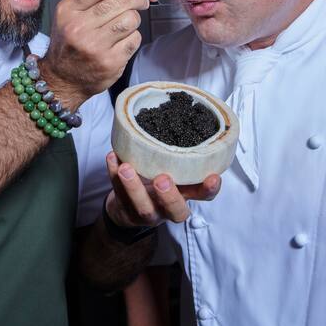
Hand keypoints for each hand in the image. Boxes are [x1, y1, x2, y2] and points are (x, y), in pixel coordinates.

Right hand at [42, 0, 149, 103]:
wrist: (63, 79)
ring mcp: (94, 47)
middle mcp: (79, 27)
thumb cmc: (70, 41)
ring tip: (127, 21)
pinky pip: (134, 39)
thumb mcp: (74, 10)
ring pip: (130, 19)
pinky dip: (133, 37)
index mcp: (68, 9)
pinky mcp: (110, 62)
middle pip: (120, 0)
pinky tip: (122, 39)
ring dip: (134, 17)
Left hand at [104, 152, 220, 226]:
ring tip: (126, 168)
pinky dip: (113, 175)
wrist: (128, 208)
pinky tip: (113, 159)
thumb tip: (181, 113)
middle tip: (162, 179)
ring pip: (143, 207)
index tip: (213, 177)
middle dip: (169, 196)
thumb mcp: (172, 170)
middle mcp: (168, 208)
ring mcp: (147, 212)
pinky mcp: (126, 210)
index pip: (203, 196)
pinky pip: (118, 194)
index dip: (209, 189)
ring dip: (134, 187)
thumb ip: (178, 154)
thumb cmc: (156, 182)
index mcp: (185, 196)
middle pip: (175, 211)